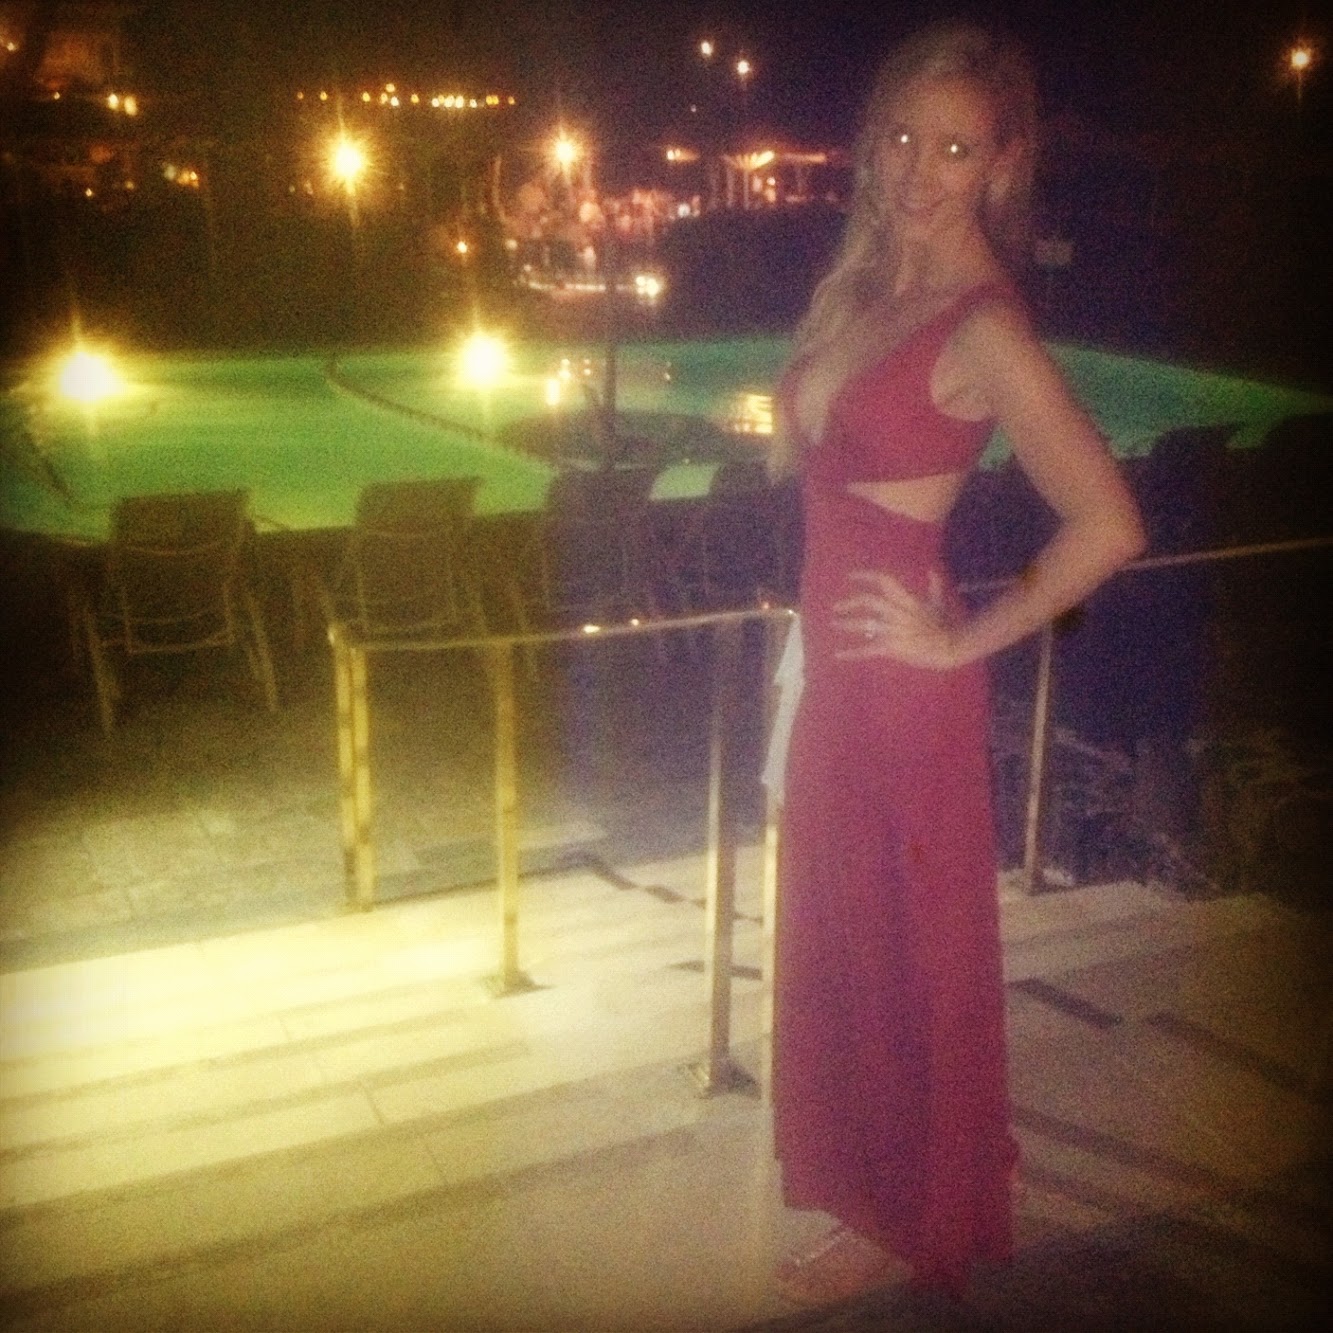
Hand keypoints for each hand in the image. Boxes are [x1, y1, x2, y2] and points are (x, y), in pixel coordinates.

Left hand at [831, 569, 963, 668]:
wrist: (951, 647)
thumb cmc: (946, 625)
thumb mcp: (940, 603)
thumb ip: (934, 586)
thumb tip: (931, 570)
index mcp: (907, 600)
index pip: (884, 581)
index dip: (866, 576)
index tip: (850, 576)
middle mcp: (897, 612)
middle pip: (868, 601)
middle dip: (850, 602)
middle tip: (836, 607)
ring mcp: (893, 630)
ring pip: (864, 624)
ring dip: (846, 624)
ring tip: (834, 624)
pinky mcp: (892, 648)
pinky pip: (868, 650)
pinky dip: (851, 653)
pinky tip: (837, 654)